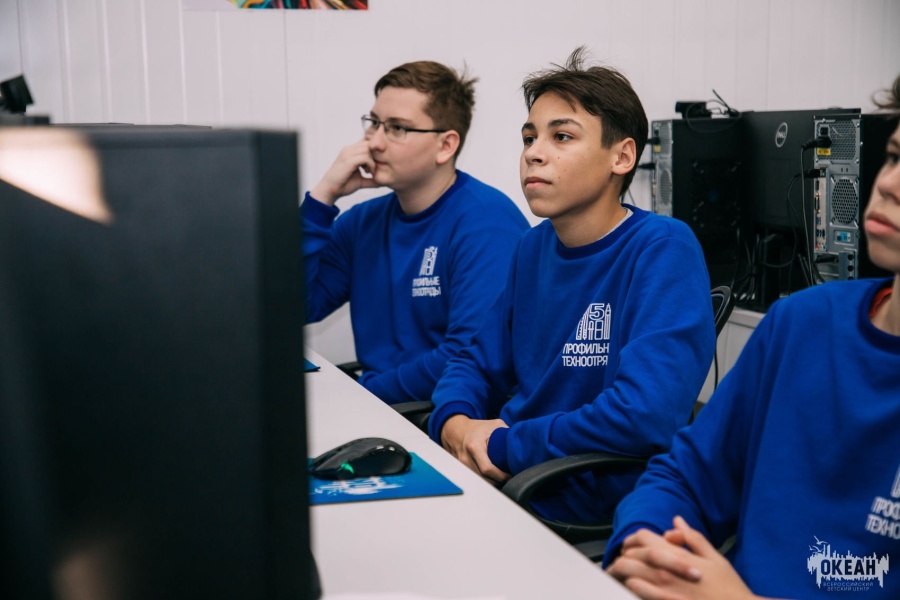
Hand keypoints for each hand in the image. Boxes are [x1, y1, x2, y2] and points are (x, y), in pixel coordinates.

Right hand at [309, 138, 381, 204]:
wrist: (330, 190)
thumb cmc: (343, 185)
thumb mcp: (361, 180)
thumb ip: (372, 179)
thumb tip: (385, 182)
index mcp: (351, 151)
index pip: (367, 140)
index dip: (376, 149)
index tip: (379, 162)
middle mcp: (349, 149)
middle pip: (370, 143)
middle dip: (377, 155)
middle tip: (375, 168)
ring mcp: (348, 153)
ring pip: (369, 149)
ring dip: (374, 161)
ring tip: (371, 172)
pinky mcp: (348, 160)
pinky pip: (365, 157)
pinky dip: (371, 165)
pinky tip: (369, 173)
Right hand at [440, 415, 510, 485]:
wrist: (456, 430)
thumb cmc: (477, 427)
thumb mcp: (494, 425)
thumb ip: (507, 432)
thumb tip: (522, 441)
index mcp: (474, 447)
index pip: (487, 469)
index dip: (500, 476)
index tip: (510, 475)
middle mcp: (466, 458)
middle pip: (484, 478)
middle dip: (498, 481)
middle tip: (509, 477)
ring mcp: (462, 465)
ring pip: (480, 481)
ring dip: (492, 482)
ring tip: (503, 478)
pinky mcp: (462, 469)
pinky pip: (475, 478)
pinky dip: (485, 479)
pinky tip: (493, 477)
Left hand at [607, 516, 760, 599]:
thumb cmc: (728, 587)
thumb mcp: (714, 557)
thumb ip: (692, 537)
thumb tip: (676, 521)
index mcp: (677, 555)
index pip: (643, 537)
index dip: (633, 539)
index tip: (630, 545)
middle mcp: (665, 571)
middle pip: (630, 555)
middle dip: (623, 556)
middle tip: (622, 562)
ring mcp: (661, 590)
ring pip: (628, 576)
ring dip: (622, 574)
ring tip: (621, 577)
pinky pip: (635, 593)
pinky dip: (630, 589)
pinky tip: (631, 590)